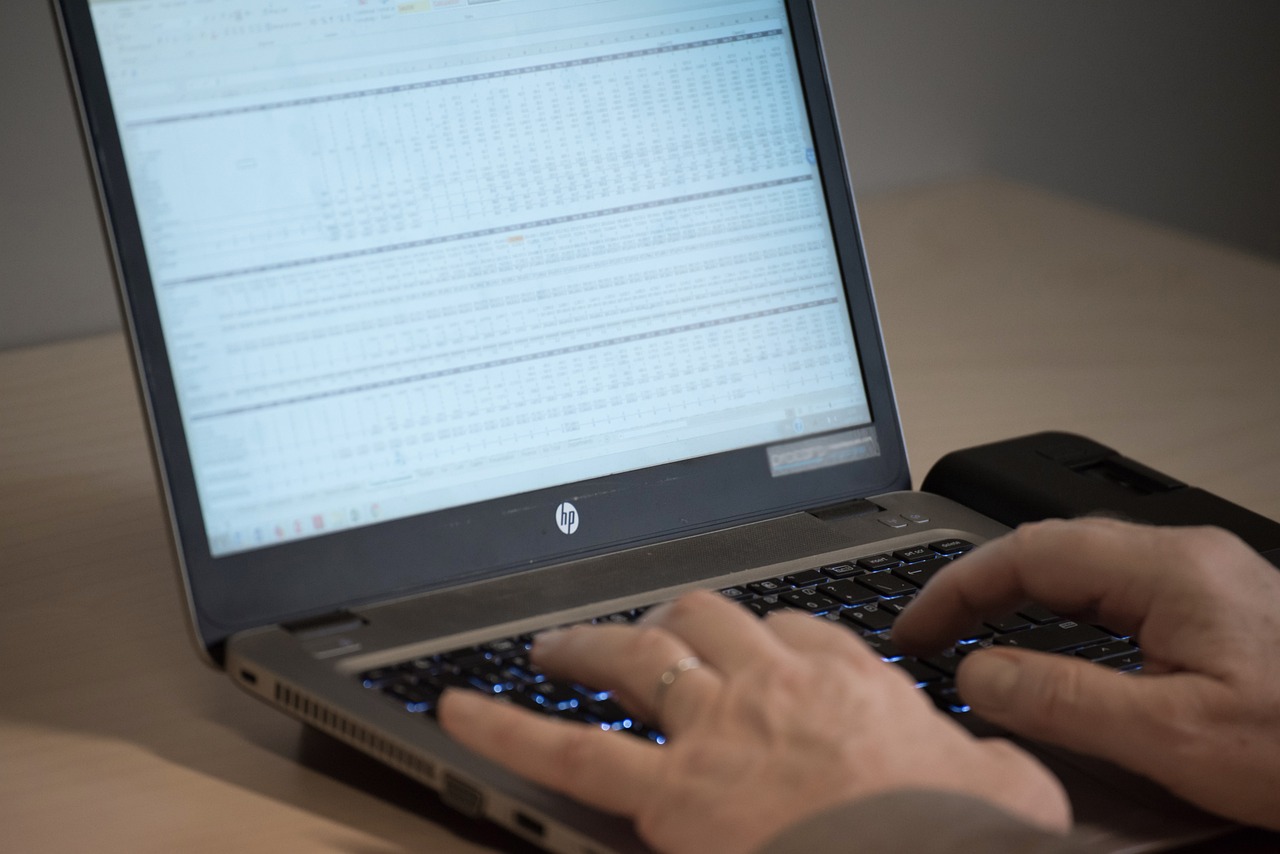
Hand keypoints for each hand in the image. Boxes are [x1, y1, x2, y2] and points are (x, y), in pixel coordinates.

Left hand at [439, 589, 1068, 853]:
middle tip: (641, 631)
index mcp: (850, 680)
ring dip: (588, 645)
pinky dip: (505, 730)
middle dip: (668, 617)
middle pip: (706, 618)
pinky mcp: (672, 792)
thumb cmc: (965, 836)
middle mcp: (774, 686)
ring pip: (637, 657)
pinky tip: (456, 711)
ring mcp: (716, 730)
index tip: (753, 650)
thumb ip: (987, 758)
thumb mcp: (1007, 785)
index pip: (794, 629)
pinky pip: (570, 750)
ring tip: (552, 645)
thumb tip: (994, 764)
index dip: (764, 636)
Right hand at [894, 517, 1279, 830]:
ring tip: (964, 632)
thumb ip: (1064, 698)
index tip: (915, 631)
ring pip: (1076, 562)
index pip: (1027, 554)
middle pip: (1045, 546)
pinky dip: (1054, 606)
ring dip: (1011, 592)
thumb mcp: (1174, 736)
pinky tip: (1040, 636)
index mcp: (1168, 570)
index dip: (956, 589)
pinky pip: (1109, 585)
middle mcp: (1182, 556)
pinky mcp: (1210, 602)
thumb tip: (977, 672)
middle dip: (974, 585)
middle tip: (926, 633)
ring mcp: (1199, 575)